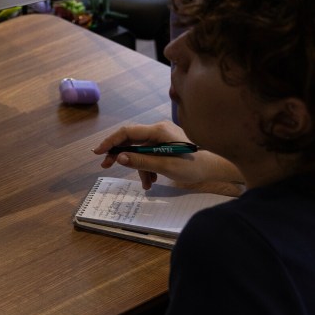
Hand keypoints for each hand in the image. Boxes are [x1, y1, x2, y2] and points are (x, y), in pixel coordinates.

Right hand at [93, 121, 243, 191]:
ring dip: (139, 167)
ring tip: (146, 184)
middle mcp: (158, 130)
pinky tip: (152, 180)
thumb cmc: (193, 165)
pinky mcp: (166, 145)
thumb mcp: (165, 166)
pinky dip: (148, 167)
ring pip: (140, 150)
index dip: (110, 141)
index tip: (98, 152)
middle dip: (120, 155)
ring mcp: (162, 138)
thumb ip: (141, 161)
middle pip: (131, 140)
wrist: (216, 167)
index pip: (127, 132)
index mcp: (157, 131)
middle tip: (106, 166)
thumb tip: (119, 158)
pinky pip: (149, 154)